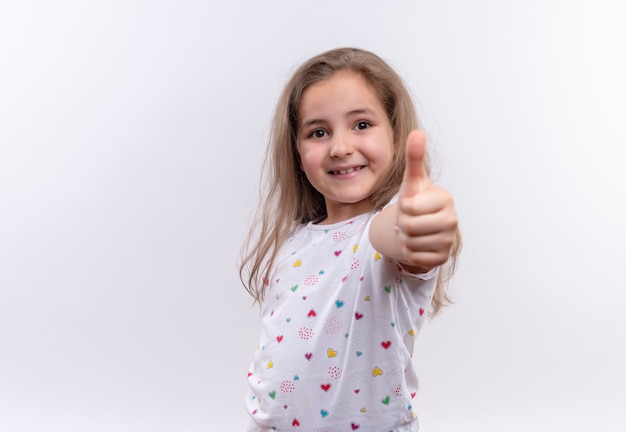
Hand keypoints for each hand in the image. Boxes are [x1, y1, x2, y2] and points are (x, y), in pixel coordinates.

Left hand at [396, 130, 457, 271]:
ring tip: (413, 231)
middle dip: (403, 224)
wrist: (419, 226)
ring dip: (405, 239)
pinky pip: (415, 258)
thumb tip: (417, 132)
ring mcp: (449, 241)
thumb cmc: (416, 200)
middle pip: (410, 227)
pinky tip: (417, 243)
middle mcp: (452, 221)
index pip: (410, 207)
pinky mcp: (443, 258)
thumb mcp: (412, 180)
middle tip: (409, 220)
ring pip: (411, 244)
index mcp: (445, 199)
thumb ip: (414, 157)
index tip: (412, 205)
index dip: (403, 207)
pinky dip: (410, 252)